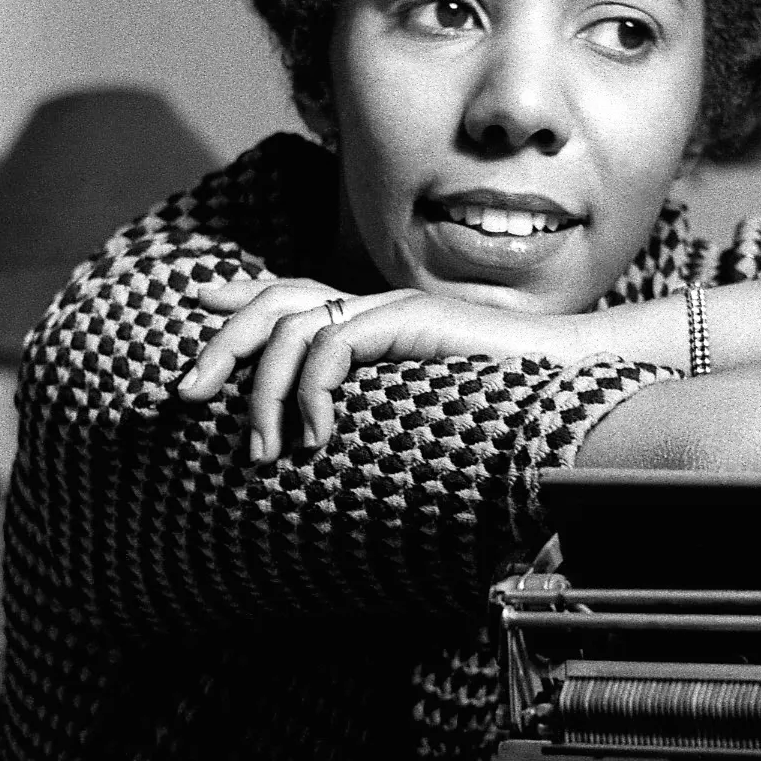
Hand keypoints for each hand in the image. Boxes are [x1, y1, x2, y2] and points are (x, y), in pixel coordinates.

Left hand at [174, 274, 589, 459]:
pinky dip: (311, 390)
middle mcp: (378, 307)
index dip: (242, 298)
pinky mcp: (410, 320)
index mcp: (378, 324)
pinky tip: (315, 435)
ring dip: (261, 392)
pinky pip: (333, 345)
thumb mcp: (424, 420)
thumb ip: (383, 423)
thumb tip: (338, 463)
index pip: (295, 296)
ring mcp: (393, 309)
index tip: (198, 301)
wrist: (575, 386)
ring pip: (292, 328)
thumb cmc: (512, 411)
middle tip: (185, 394)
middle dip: (221, 345)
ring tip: (260, 453)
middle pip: (275, 304)